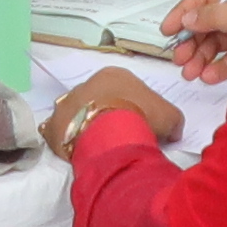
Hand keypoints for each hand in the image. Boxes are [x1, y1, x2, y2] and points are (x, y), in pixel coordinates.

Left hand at [43, 66, 184, 158]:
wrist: (109, 132)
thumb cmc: (141, 116)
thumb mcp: (170, 116)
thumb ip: (172, 121)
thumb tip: (173, 131)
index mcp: (114, 75)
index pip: (123, 89)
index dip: (132, 108)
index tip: (137, 124)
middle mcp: (86, 84)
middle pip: (97, 99)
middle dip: (105, 115)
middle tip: (116, 136)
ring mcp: (66, 103)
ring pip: (76, 114)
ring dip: (83, 126)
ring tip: (97, 146)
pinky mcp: (53, 125)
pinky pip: (58, 133)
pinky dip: (66, 141)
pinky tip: (77, 152)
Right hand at [165, 0, 226, 84]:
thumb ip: (214, 15)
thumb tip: (188, 18)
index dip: (186, 10)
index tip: (167, 29)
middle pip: (211, 20)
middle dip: (193, 39)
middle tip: (178, 57)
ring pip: (219, 42)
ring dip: (201, 56)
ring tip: (189, 72)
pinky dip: (218, 68)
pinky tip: (207, 76)